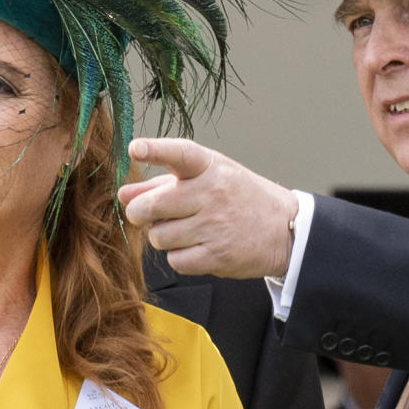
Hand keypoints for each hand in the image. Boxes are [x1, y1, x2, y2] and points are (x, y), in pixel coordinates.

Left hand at [118, 138, 298, 278]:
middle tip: (142, 214)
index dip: (156, 150)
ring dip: (164, 237)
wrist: (284, 230)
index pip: (180, 154)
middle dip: (139, 213)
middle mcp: (212, 194)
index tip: (135, 148)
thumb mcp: (207, 179)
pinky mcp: (217, 256)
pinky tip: (197, 247)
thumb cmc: (239, 198)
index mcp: (210, 168)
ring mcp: (215, 226)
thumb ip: (162, 184)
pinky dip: (180, 257)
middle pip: (153, 206)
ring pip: (159, 237)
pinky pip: (175, 260)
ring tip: (185, 230)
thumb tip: (123, 194)